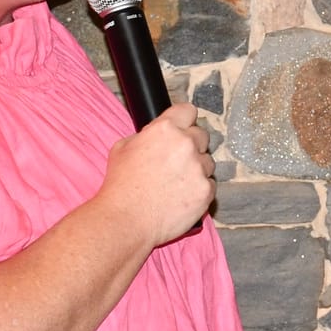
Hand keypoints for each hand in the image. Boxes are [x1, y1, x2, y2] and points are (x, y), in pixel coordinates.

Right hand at [98, 104, 213, 246]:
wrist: (126, 219)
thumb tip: (158, 134)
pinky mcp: (206, 190)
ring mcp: (199, 168)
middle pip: (202, 135)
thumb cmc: (121, 185)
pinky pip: (210, 184)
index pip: (188, 111)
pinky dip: (199, 190)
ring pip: (208, 162)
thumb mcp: (123, 147)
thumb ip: (147, 135)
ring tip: (176, 184)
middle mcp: (186, 144)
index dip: (184, 120)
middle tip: (176, 161)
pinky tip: (181, 197)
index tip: (182, 128)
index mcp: (165, 129)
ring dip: (197, 169)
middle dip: (192, 145)